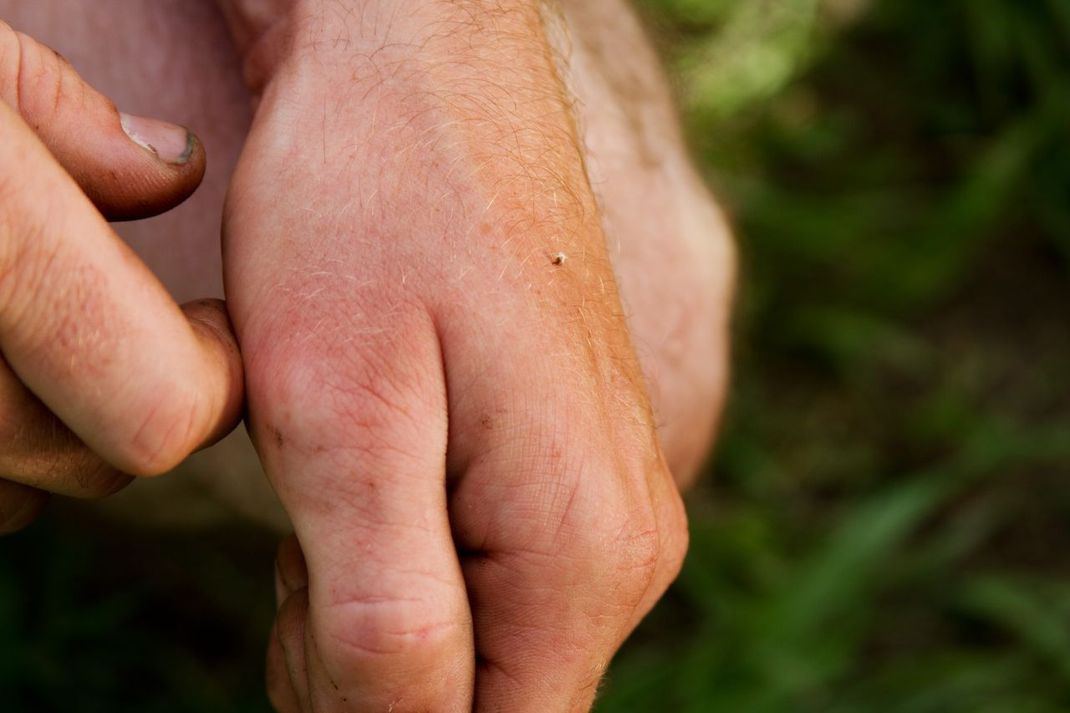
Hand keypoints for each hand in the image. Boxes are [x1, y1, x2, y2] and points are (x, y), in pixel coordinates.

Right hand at [0, 22, 243, 531]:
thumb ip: (54, 112)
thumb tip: (171, 171)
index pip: (163, 407)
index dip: (212, 376)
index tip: (210, 327)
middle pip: (89, 463)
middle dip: (129, 402)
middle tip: (122, 322)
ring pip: (14, 490)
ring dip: (53, 429)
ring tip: (34, 335)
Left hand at [221, 2, 687, 709]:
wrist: (425, 65)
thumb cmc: (370, 208)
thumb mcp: (342, 420)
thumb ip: (384, 622)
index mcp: (582, 551)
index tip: (302, 604)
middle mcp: (627, 539)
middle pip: (479, 696)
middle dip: (364, 652)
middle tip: (309, 516)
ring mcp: (612, 496)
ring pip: (478, 637)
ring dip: (378, 595)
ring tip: (339, 463)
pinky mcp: (578, 462)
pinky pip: (490, 570)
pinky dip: (407, 546)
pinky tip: (379, 446)